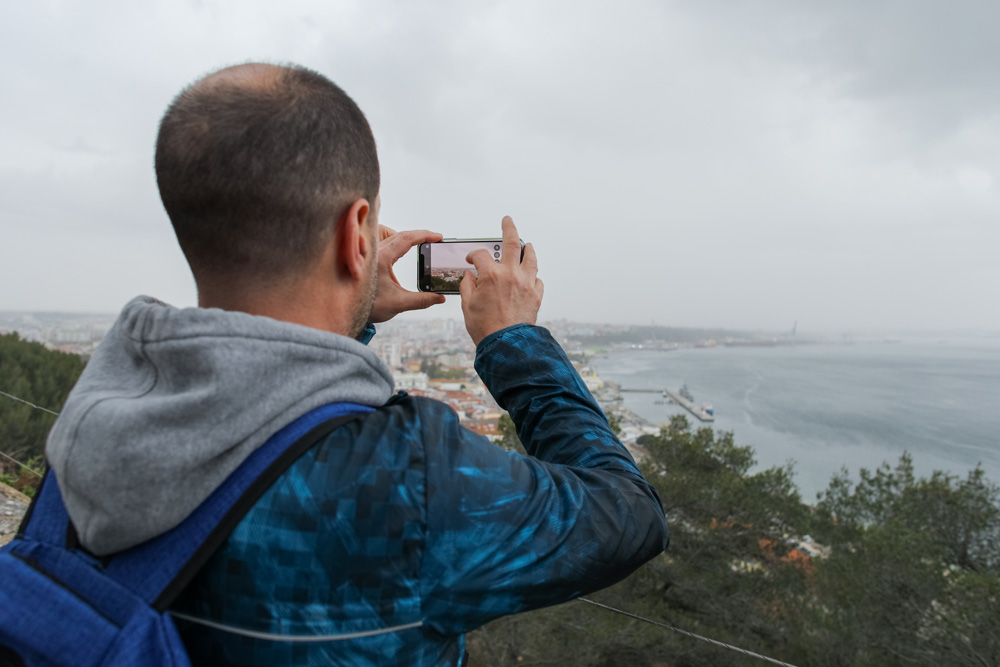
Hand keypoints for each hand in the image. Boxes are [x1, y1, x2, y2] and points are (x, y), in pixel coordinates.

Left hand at [367, 226, 445, 323]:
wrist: (345, 311)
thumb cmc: (368, 306)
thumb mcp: (398, 304)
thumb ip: (422, 300)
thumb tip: (440, 298)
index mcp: (382, 258)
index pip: (407, 238)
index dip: (425, 235)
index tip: (438, 237)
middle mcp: (373, 251)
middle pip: (400, 234)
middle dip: (419, 236)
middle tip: (434, 240)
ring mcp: (368, 253)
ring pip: (388, 234)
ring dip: (403, 237)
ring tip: (416, 244)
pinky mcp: (366, 258)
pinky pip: (380, 241)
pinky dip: (391, 242)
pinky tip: (398, 253)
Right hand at [460, 216, 543, 344]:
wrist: (506, 345)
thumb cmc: (485, 328)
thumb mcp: (467, 305)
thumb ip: (467, 285)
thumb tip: (470, 275)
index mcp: (491, 275)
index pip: (481, 255)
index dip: (473, 255)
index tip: (470, 260)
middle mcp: (511, 274)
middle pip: (512, 242)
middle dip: (509, 228)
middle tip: (507, 220)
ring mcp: (527, 283)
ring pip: (531, 258)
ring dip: (527, 248)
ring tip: (526, 244)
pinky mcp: (536, 295)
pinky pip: (538, 279)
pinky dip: (533, 275)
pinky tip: (529, 276)